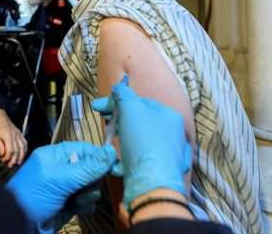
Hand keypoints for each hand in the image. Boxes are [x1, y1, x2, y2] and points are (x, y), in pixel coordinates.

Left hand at [0, 109, 26, 166]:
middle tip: (10, 165)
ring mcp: (19, 135)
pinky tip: (23, 155)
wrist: (0, 117)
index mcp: (8, 136)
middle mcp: (15, 136)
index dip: (7, 157)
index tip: (4, 160)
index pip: (10, 150)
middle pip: (17, 150)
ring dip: (21, 156)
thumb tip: (3, 154)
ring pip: (23, 148)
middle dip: (14, 159)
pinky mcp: (20, 134)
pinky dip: (25, 150)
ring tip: (18, 163)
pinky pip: (25, 143)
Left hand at [6, 141, 116, 228]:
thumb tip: (112, 150)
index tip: (116, 166)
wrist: (21, 224)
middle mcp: (61, 168)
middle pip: (90, 168)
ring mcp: (65, 187)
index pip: (84, 149)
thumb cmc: (36, 194)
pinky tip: (77, 209)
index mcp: (55, 155)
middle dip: (91, 180)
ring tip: (77, 201)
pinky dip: (85, 205)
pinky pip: (87, 200)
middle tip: (85, 188)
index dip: (99, 157)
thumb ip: (88, 167)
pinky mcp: (68, 203)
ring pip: (91, 185)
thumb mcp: (62, 179)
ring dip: (88, 194)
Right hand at [91, 76, 191, 209]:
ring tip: (112, 145)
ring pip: (139, 141)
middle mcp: (174, 134)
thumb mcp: (130, 108)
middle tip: (105, 125)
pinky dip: (130, 158)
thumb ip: (123, 94)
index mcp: (170, 116)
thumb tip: (119, 87)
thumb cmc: (142, 141)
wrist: (151, 183)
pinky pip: (141, 159)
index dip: (117, 102)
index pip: (140, 102)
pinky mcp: (160, 172)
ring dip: (123, 140)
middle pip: (140, 121)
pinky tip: (121, 161)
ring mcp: (169, 155)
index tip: (98, 107)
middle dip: (119, 121)